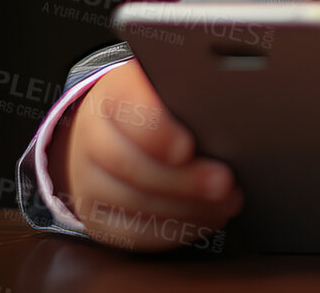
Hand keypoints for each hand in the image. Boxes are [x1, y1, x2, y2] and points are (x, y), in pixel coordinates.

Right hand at [47, 59, 243, 251]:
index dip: (156, 131)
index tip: (188, 147)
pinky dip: (174, 230)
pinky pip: (131, 233)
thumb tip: (232, 111)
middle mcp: (91, 134)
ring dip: (186, 208)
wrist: (114, 130)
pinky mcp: (95, 215)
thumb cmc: (160, 107)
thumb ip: (194, 94)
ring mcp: (86, 178)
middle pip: (127, 163)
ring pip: (131, 202)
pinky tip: (206, 219)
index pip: (125, 105)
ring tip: (227, 202)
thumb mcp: (173, 87)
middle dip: (183, 179)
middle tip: (225, 183)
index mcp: (113, 92)